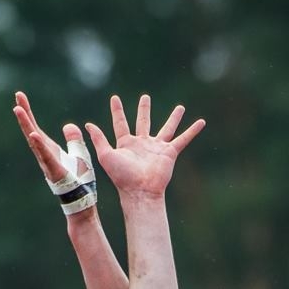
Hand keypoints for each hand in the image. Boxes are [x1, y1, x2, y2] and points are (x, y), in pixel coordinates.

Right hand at [13, 90, 88, 187]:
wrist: (81, 199)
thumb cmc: (78, 180)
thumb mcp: (79, 153)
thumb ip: (73, 140)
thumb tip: (70, 126)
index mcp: (49, 148)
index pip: (36, 126)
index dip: (29, 112)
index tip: (20, 97)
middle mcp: (44, 154)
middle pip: (31, 129)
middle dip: (24, 113)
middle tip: (18, 96)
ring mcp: (47, 162)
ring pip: (34, 140)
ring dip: (26, 125)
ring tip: (18, 110)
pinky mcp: (54, 170)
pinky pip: (45, 156)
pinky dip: (39, 145)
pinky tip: (33, 134)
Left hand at [84, 94, 204, 198]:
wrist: (139, 190)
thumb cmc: (121, 176)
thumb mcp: (106, 156)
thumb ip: (99, 140)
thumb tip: (87, 124)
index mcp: (126, 144)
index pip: (120, 123)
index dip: (117, 111)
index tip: (114, 98)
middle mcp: (142, 144)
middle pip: (143, 122)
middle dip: (144, 110)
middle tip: (145, 98)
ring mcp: (156, 148)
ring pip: (167, 128)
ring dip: (174, 118)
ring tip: (180, 107)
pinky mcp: (169, 152)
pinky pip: (183, 139)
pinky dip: (192, 131)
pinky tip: (201, 122)